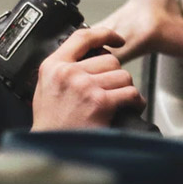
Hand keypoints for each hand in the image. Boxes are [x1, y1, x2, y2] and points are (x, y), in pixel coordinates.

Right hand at [31, 27, 145, 129]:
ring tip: (119, 101)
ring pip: (122, 75)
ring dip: (125, 89)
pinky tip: (130, 107)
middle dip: (115, 75)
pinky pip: (130, 93)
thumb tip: (90, 58)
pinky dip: (135, 101)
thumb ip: (64, 69)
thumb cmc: (51, 123)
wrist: (49, 148)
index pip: (82, 38)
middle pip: (109, 60)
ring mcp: (85, 87)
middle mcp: (68, 73)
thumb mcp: (46, 88)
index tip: (117, 39)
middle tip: (111, 90)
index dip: (105, 35)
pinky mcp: (100, 102)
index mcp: (53, 66)